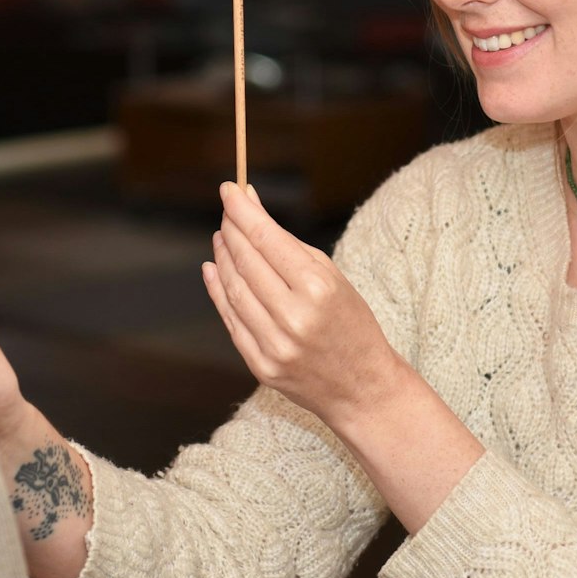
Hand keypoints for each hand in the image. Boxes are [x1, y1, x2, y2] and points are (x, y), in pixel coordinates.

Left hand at [204, 182, 402, 424]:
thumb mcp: (333, 277)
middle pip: (246, 262)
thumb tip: (251, 209)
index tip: (230, 189)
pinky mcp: (261, 366)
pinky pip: (231, 321)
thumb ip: (289, 245)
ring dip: (222, 258)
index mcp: (318, 289)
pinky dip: (218, 292)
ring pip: (234, 290)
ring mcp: (274, 345)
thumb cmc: (352, 324)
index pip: (266, 239)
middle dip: (232, 230)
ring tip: (221, 238)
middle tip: (227, 211)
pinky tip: (213, 270)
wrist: (363, 388)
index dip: (243, 211)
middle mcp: (293, 317)